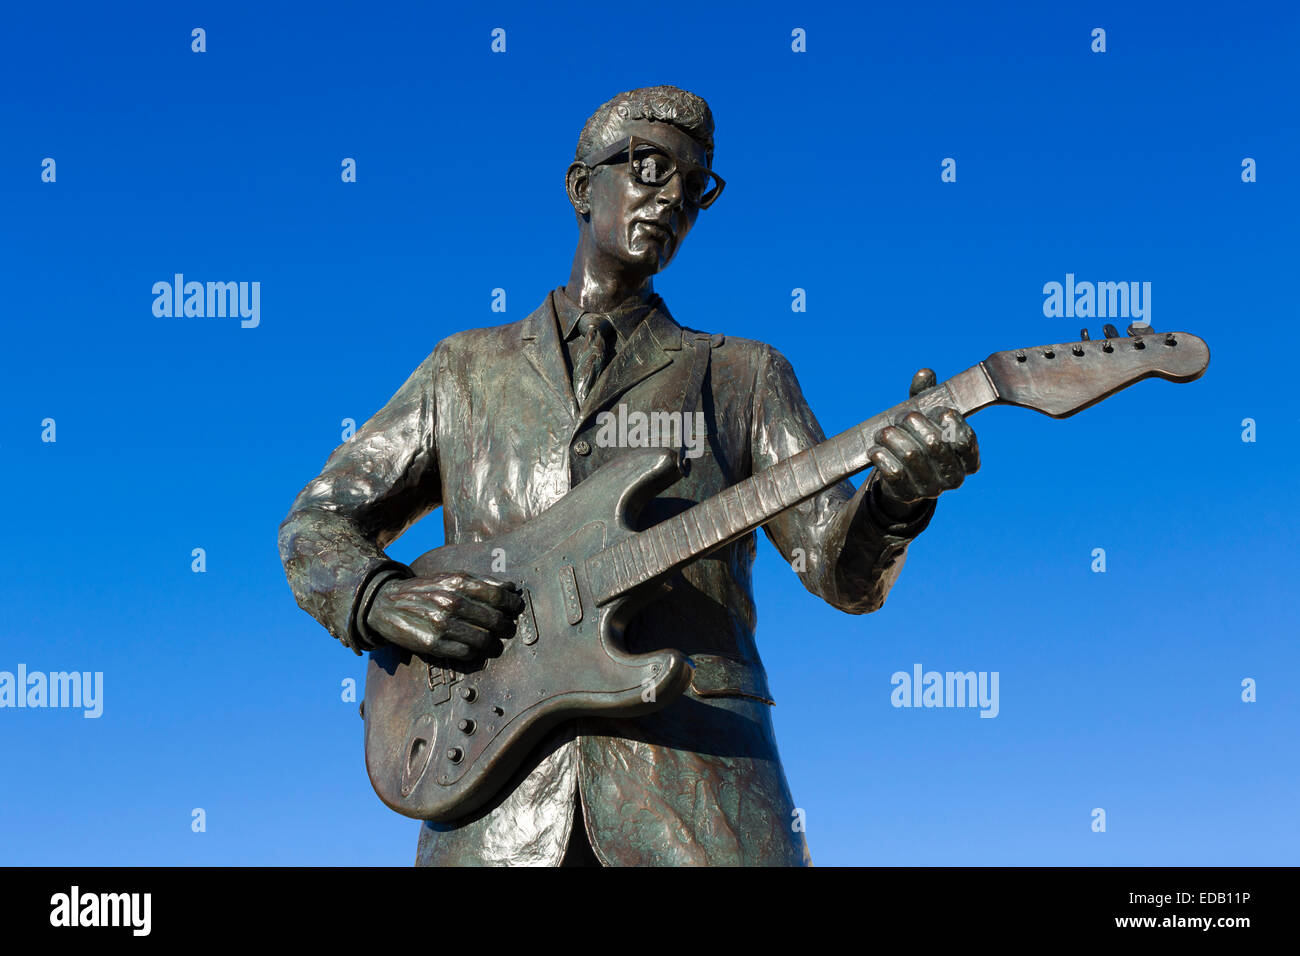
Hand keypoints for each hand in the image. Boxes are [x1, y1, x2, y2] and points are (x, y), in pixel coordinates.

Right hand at [366, 572, 525, 662]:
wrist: (386, 603)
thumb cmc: (426, 589)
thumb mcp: (451, 577)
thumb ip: (482, 582)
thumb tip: (511, 589)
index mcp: (458, 582)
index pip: (499, 597)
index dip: (513, 605)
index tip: (516, 609)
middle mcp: (451, 603)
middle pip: (495, 620)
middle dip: (505, 626)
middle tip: (506, 628)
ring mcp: (441, 625)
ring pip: (483, 640)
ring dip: (491, 642)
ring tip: (490, 640)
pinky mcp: (432, 644)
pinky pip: (466, 654)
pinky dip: (474, 652)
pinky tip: (471, 647)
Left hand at [868, 368, 979, 512]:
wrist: (900, 477)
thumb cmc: (918, 439)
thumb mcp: (926, 416)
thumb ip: (927, 395)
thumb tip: (925, 374)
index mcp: (968, 459)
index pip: (964, 438)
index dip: (948, 420)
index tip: (936, 410)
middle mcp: (954, 477)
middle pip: (934, 443)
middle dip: (914, 424)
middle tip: (901, 417)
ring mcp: (931, 489)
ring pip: (910, 455)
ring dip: (892, 437)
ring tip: (883, 432)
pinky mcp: (907, 495)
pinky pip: (893, 472)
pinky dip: (881, 456)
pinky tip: (876, 449)